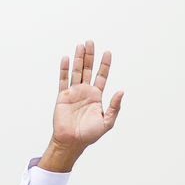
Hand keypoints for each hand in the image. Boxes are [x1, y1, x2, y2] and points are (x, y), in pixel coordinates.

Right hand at [39, 40, 123, 171]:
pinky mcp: (62, 96)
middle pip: (88, 69)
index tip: (108, 52)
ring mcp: (73, 93)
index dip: (105, 65)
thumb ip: (114, 107)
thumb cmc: (89, 134)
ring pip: (76, 71)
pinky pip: (63, 80)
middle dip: (90, 56)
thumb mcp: (107, 122)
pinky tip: (67, 59)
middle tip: (91, 42)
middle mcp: (85, 92)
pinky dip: (65, 69)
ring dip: (78, 58)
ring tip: (81, 45)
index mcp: (96, 96)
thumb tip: (121, 91)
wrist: (72, 142)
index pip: (102, 76)